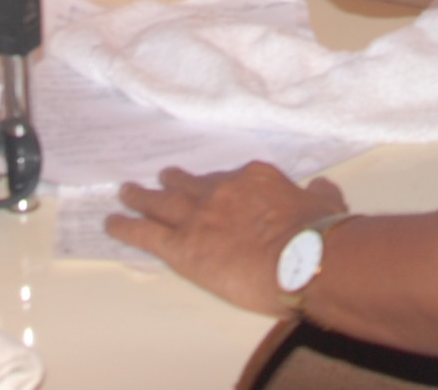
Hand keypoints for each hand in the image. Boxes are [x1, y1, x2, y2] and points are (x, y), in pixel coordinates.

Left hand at [108, 164, 345, 313]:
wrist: (302, 258)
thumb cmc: (319, 235)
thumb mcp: (326, 205)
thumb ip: (320, 194)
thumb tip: (323, 189)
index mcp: (254, 179)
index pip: (230, 179)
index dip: (219, 184)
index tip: (217, 188)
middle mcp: (221, 191)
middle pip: (189, 183)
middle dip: (173, 181)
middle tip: (162, 178)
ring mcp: (199, 217)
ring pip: (161, 202)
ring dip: (141, 196)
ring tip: (126, 191)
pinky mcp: (184, 247)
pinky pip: (146, 233)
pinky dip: (126, 226)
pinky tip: (111, 223)